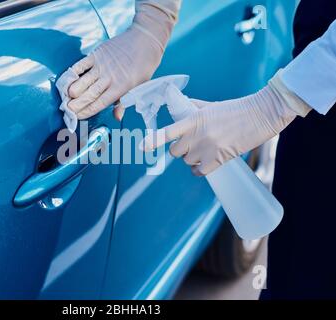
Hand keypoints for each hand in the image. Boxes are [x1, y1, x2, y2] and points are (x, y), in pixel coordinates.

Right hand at [64, 2, 178, 119]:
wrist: (146, 39)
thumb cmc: (143, 65)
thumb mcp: (139, 86)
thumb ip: (124, 102)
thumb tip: (117, 117)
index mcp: (121, 88)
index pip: (99, 104)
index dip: (87, 111)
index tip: (77, 117)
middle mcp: (110, 78)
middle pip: (89, 94)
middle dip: (76, 104)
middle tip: (67, 110)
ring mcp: (102, 65)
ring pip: (83, 81)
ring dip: (72, 90)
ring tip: (65, 98)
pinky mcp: (97, 54)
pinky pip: (81, 64)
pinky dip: (73, 72)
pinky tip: (67, 80)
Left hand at [142, 72, 310, 175]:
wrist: (261, 114)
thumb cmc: (236, 109)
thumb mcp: (211, 106)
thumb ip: (192, 108)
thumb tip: (181, 107)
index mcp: (193, 119)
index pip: (167, 133)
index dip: (153, 141)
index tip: (142, 148)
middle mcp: (197, 135)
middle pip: (174, 152)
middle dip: (180, 150)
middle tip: (192, 144)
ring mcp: (207, 149)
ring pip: (186, 162)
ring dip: (192, 158)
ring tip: (205, 150)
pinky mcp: (218, 160)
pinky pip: (199, 172)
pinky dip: (200, 170)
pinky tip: (206, 164)